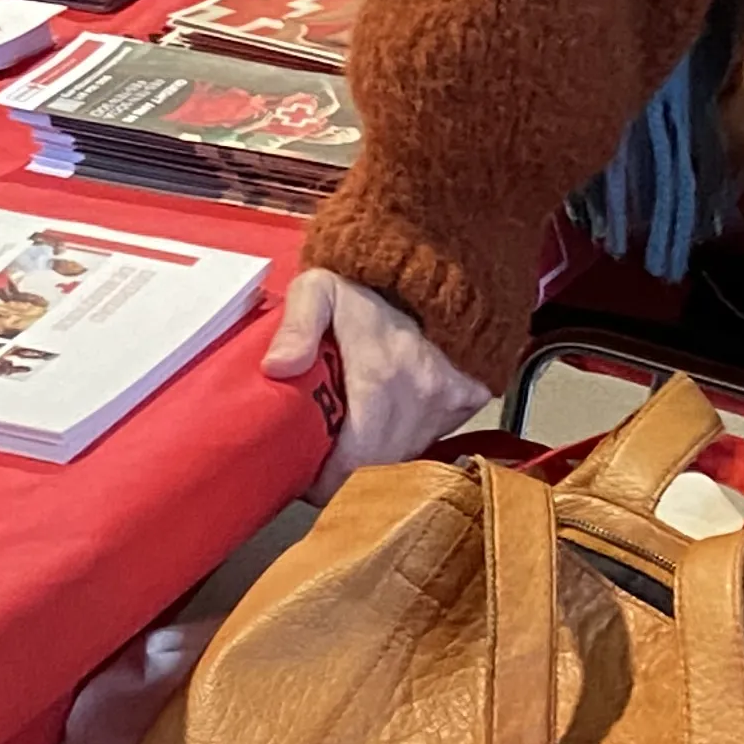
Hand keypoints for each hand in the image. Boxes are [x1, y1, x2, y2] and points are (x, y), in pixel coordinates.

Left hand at [261, 267, 489, 499]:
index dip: (328, 481)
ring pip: (408, 458)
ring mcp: (448, 400)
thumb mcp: (317, 290)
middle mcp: (422, 394)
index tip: (307, 481)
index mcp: (382, 376)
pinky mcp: (467, 400)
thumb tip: (276, 367)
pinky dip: (407, 444)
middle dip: (348, 475)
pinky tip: (385, 431)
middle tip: (321, 467)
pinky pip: (433, 441)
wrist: (426, 261)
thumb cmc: (365, 282)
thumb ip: (296, 327)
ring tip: (349, 449)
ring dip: (378, 462)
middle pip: (381, 465)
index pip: (356, 457)